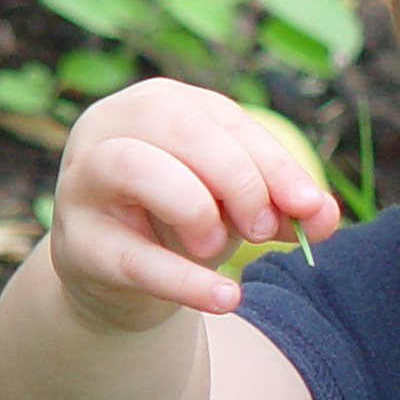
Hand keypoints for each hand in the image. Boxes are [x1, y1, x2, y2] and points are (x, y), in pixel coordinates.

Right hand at [45, 80, 339, 330]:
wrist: (120, 282)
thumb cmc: (181, 222)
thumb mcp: (235, 207)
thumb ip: (280, 206)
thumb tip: (324, 216)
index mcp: (158, 103)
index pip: (224, 119)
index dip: (274, 163)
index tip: (311, 207)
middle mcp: (110, 125)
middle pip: (181, 128)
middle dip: (238, 178)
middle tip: (264, 228)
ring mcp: (83, 180)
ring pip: (137, 167)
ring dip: (196, 209)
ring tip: (217, 248)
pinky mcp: (75, 243)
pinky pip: (133, 257)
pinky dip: (185, 280)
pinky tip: (226, 297)